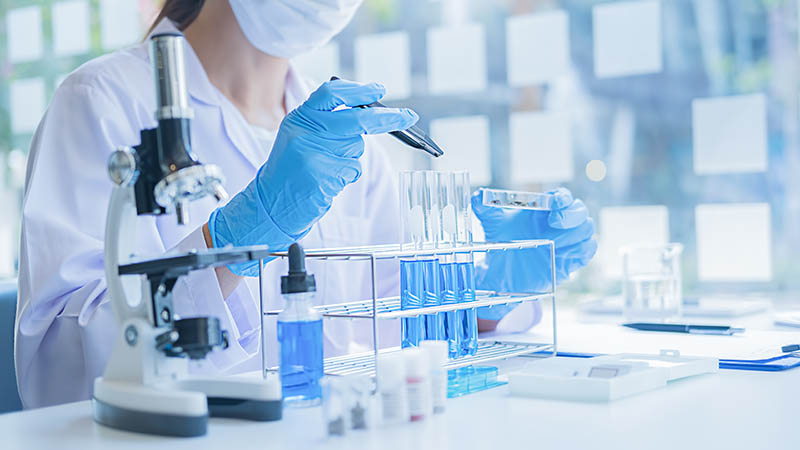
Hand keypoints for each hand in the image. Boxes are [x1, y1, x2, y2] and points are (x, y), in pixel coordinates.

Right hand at [209, 79, 418, 275]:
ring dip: (351, 158)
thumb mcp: (300, 137)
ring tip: (327, 167)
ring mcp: (312, 154)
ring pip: (356, 148)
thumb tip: (369, 111)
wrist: (271, 202)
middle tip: (408, 117)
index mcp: (299, 118)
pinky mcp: (322, 176)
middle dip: (386, 119)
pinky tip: (327, 180)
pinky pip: (352, 169)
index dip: (358, 90)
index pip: (331, 93)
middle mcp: (304, 132)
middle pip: (355, 119)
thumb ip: (327, 122)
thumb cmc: (291, 169)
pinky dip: (346, 175)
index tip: (379, 89)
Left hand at [471, 188, 596, 319]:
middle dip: (571, 215)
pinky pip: (588, 249)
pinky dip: (582, 249)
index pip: (562, 197)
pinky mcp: (571, 259)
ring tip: (554, 242)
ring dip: (574, 234)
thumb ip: (484, 207)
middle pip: (580, 211)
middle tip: (554, 223)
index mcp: (543, 209)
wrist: (502, 273)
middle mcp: (558, 223)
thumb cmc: (501, 242)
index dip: (562, 198)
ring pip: (587, 229)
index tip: (555, 202)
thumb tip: (478, 195)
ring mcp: (567, 241)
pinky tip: (563, 253)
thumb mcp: (491, 224)